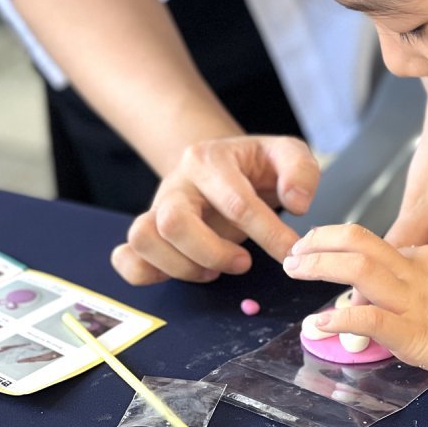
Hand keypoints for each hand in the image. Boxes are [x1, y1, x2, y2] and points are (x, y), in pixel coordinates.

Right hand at [112, 136, 318, 283]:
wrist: (225, 164)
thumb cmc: (257, 165)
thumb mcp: (288, 153)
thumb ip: (300, 172)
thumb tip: (297, 203)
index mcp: (210, 159)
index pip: (235, 202)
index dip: (267, 233)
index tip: (290, 252)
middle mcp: (177, 182)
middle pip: (173, 221)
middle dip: (213, 252)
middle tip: (245, 263)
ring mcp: (156, 207)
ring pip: (144, 239)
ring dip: (181, 266)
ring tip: (214, 271)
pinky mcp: (149, 232)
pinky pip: (126, 257)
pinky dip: (146, 273)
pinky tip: (182, 273)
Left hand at [283, 224, 427, 386]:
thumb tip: (423, 305)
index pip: (380, 248)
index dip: (344, 249)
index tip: (325, 256)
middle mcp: (424, 268)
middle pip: (359, 245)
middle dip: (320, 246)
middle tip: (295, 255)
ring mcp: (421, 298)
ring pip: (357, 271)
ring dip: (319, 268)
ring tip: (293, 270)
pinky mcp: (421, 329)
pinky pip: (371, 318)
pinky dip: (339, 318)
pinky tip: (320, 324)